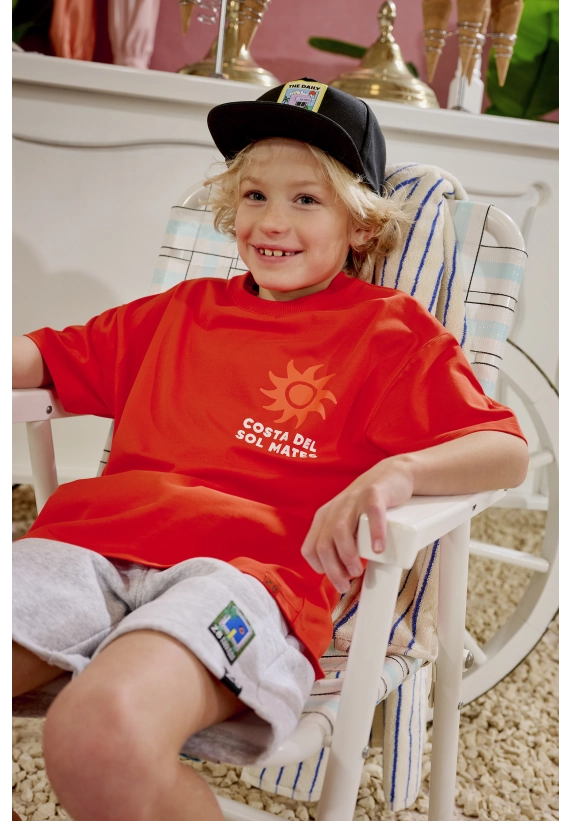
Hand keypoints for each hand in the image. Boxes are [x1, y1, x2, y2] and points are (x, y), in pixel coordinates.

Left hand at [300, 457, 413, 593]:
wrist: (392, 475)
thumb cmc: (368, 507)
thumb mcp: (348, 523)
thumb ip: (342, 544)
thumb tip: (345, 578)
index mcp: (324, 518)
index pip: (310, 549)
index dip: (321, 569)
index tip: (339, 580)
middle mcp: (335, 509)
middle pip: (324, 544)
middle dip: (333, 569)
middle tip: (347, 583)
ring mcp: (353, 500)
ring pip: (340, 530)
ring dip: (347, 555)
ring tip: (358, 570)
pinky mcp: (374, 494)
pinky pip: (372, 513)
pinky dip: (374, 533)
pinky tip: (378, 548)